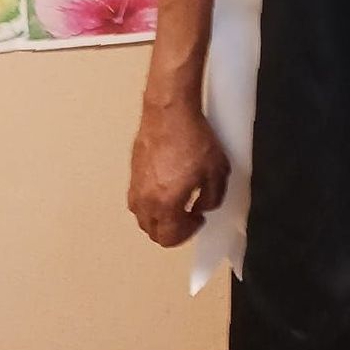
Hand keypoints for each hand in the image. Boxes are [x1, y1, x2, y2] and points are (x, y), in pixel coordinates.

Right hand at [128, 99, 229, 247]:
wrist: (170, 111)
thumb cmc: (191, 137)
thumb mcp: (217, 171)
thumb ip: (213, 197)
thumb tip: (203, 205)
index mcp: (165, 204)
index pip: (169, 238)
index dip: (187, 234)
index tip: (198, 220)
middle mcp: (145, 199)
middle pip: (152, 231)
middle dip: (171, 230)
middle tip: (187, 217)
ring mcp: (136, 185)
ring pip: (142, 216)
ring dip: (158, 217)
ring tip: (175, 204)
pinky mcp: (132, 171)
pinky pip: (137, 198)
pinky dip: (149, 202)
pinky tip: (164, 187)